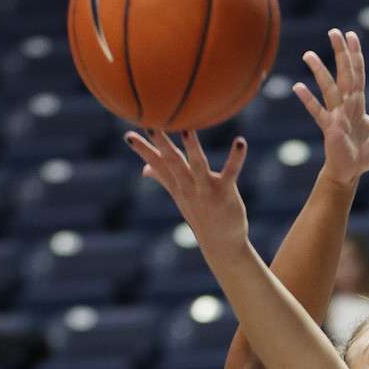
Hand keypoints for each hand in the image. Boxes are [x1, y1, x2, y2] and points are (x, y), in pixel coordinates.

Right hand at [124, 129, 248, 257]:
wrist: (221, 244)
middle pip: (172, 162)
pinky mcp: (225, 192)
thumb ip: (163, 178)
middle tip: (151, 124)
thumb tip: (145, 169)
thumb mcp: (179, 195)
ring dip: (192, 148)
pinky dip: (236, 158)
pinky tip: (240, 142)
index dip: (143, 150)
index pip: (157, 164)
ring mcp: (206, 190)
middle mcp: (188, 186)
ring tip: (186, 129)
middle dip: (161, 143)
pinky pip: (231, 172)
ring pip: (198, 165)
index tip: (128, 135)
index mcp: (177, 185)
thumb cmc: (201, 215)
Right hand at [294, 29, 368, 187]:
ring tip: (308, 54)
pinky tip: (297, 87)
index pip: (357, 75)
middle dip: (340, 54)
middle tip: (334, 31)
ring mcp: (337, 116)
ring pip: (329, 89)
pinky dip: (308, 100)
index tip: (351, 35)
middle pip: (344, 75)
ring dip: (319, 71)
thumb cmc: (362, 154)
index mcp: (357, 104)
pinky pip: (319, 112)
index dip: (356, 56)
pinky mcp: (330, 130)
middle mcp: (346, 106)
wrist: (351, 173)